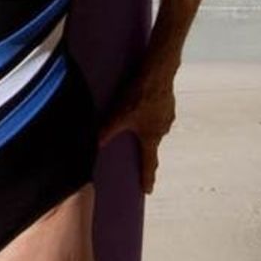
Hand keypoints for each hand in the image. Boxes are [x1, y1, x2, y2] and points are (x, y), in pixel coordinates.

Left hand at [99, 75, 176, 193]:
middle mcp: (162, 129)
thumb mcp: (119, 115)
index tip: (148, 190)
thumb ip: (106, 131)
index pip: (149, 163)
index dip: (147, 178)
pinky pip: (158, 112)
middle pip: (151, 143)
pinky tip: (143, 103)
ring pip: (155, 126)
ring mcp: (167, 115)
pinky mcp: (168, 102)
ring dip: (146, 125)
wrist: (159, 71)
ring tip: (137, 117)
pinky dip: (150, 111)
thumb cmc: (140, 95)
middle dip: (144, 145)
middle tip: (137, 145)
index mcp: (151, 137)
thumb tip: (93, 146)